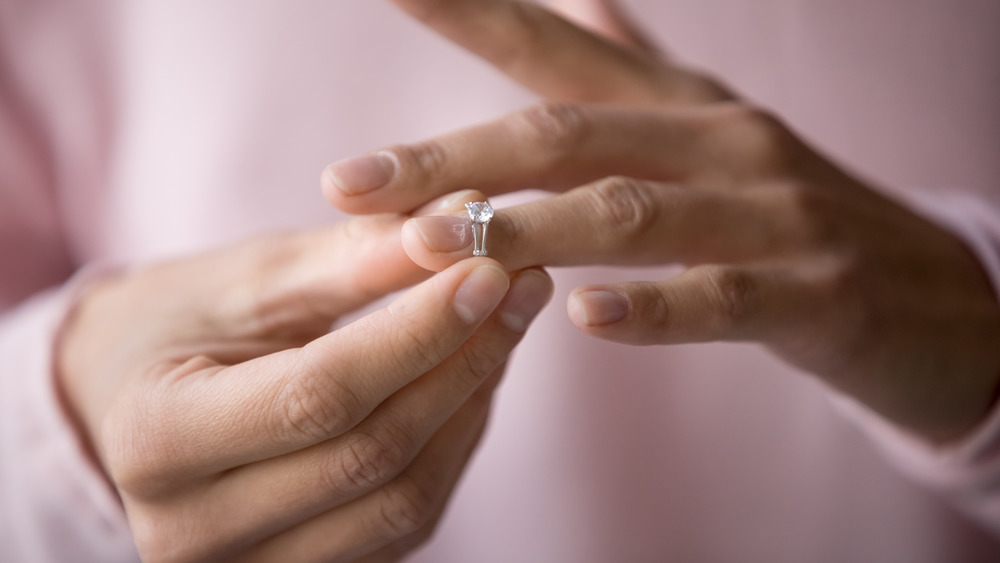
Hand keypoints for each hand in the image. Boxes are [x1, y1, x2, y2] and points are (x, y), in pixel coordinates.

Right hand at [57, 196, 553, 561]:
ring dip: (470, 404)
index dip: (418, 333)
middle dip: (462, 361)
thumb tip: (463, 222)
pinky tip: (472, 374)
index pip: (318, 395)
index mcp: (157, 442)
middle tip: (519, 282)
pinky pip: (404, 519)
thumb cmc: (173, 325)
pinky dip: (451, 443)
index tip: (490, 266)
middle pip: (372, 456)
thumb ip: (350, 259)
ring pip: (404, 501)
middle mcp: (194, 530)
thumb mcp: (243, 278)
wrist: (126, 400)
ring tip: (505, 321)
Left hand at [323, 0, 999, 443]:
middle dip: (454, 158)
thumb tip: (585, 5)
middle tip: (352, 182)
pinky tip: (583, 315)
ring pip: (632, 212)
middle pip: (569, 136)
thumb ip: (645, 73)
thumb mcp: (717, 132)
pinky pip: (722, 299)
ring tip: (433, 246)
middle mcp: (722, 142)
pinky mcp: (817, 293)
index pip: (560, 52)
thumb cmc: (796, 216)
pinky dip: (651, 306)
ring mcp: (775, 214)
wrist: (938, 294)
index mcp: (685, 107)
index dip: (473, 14)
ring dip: (528, 228)